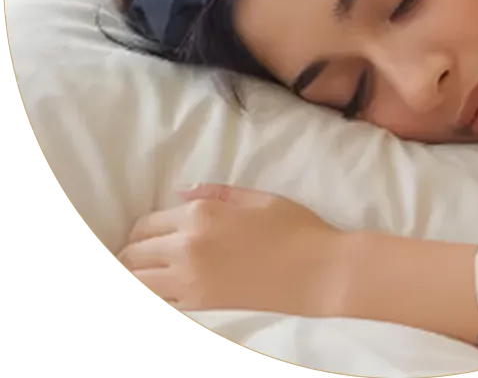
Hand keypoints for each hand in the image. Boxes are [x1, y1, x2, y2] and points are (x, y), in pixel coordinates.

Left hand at [118, 184, 348, 315]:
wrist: (319, 272)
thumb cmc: (294, 228)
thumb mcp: (257, 198)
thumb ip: (215, 193)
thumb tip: (179, 193)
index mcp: (201, 215)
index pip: (145, 224)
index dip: (143, 229)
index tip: (149, 235)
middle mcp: (187, 248)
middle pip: (132, 255)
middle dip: (131, 254)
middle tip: (143, 257)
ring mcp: (191, 283)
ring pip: (135, 285)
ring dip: (133, 280)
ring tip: (144, 278)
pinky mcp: (200, 310)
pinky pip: (158, 307)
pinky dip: (152, 301)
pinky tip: (162, 297)